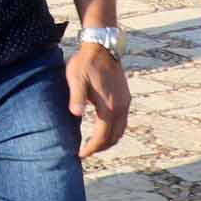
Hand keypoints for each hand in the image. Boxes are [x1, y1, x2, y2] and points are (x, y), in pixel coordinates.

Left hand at [66, 42, 129, 158]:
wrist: (102, 46)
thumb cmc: (86, 62)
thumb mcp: (76, 78)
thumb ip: (77, 97)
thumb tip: (75, 114)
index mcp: (109, 106)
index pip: (102, 137)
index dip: (92, 148)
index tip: (80, 154)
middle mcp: (121, 107)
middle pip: (114, 137)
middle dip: (100, 148)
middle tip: (85, 152)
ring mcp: (125, 102)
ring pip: (120, 130)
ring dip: (108, 140)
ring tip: (94, 144)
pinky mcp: (126, 97)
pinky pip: (122, 121)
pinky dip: (114, 131)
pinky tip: (103, 128)